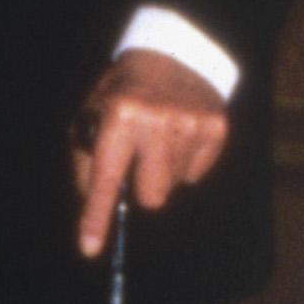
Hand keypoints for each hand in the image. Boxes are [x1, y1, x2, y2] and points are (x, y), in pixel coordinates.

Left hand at [70, 52, 228, 256]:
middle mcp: (157, 120)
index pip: (106, 178)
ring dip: (163, 172)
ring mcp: (191, 124)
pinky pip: (196, 175)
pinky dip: (185, 162)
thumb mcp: (93, 116)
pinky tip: (179, 134)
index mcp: (120, 114)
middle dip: (141, 188)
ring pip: (174, 187)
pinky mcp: (216, 128)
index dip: (96, 217)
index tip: (88, 249)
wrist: (171, 54)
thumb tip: (92, 211)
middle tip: (138, 160)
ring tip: (159, 138)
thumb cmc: (122, 92)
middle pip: (151, 197)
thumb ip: (88, 164)